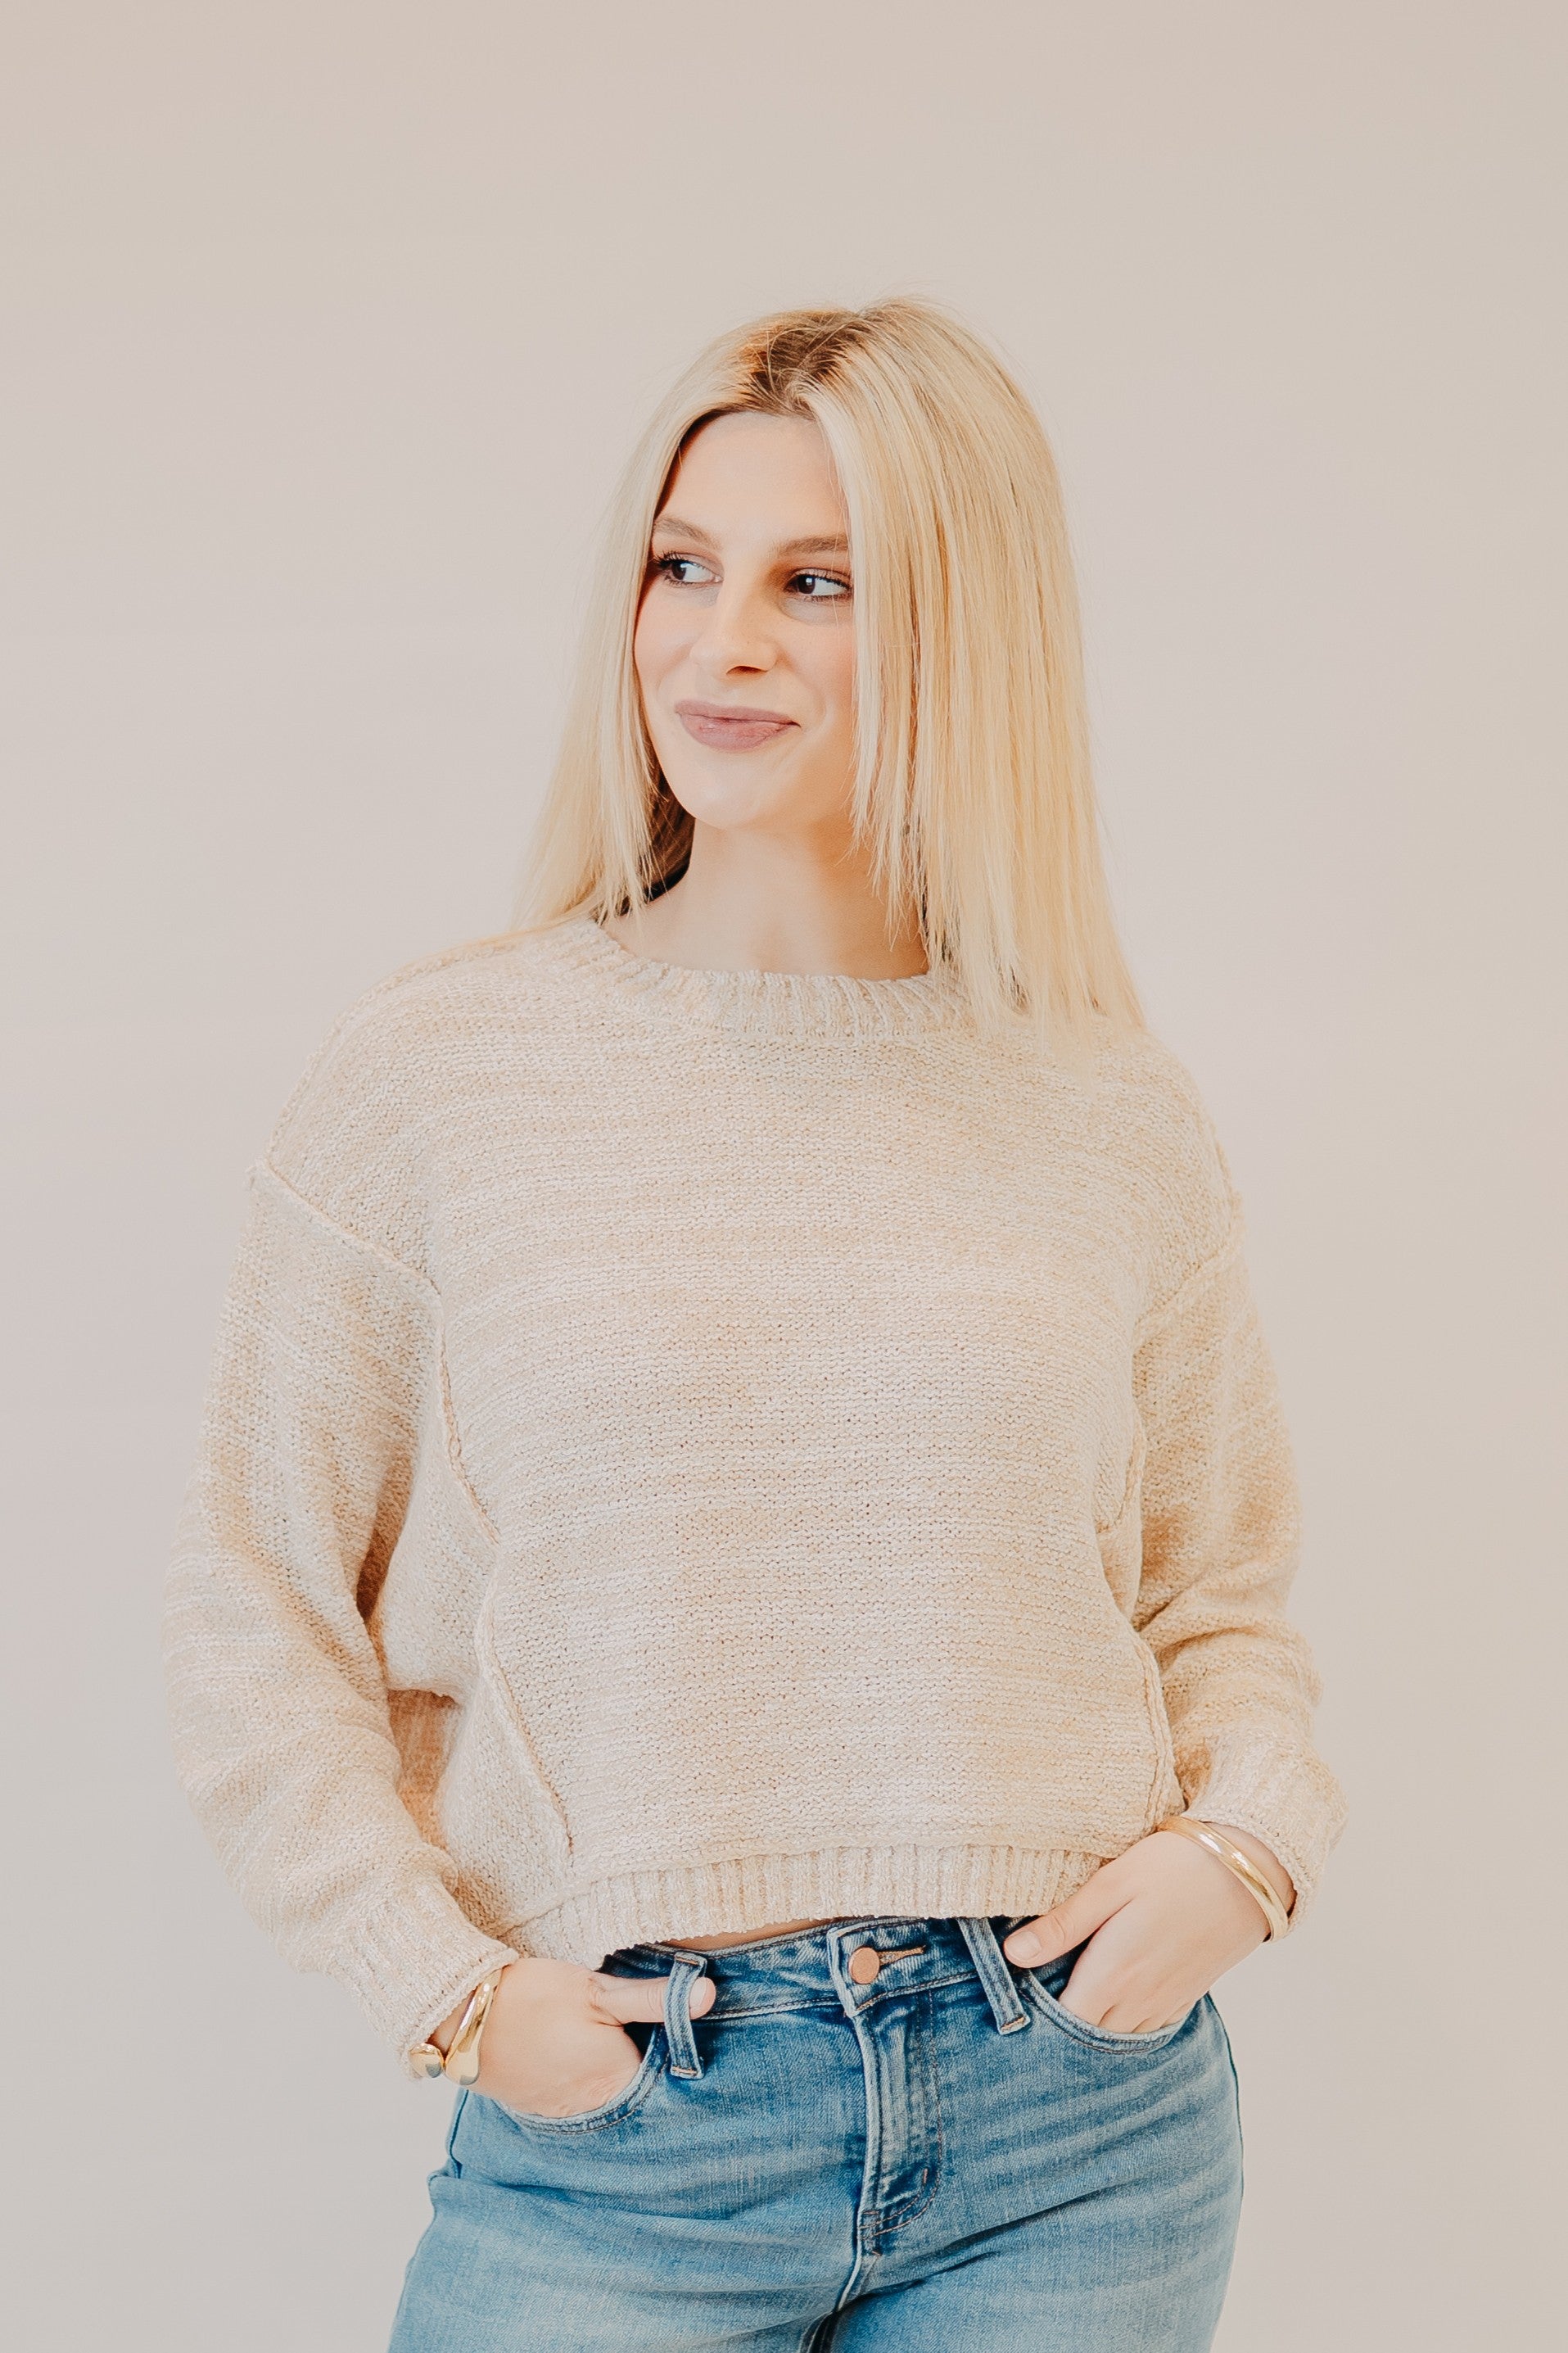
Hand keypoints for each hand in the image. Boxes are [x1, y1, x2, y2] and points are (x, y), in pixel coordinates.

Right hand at [434, 1957, 714, 2117]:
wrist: (463, 2017)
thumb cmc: (535, 1999)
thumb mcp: (599, 1990)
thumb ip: (654, 1998)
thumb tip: (711, 1994)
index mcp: (620, 2084)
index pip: (672, 2082)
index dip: (686, 2060)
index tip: (702, 2044)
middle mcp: (597, 2111)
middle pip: (643, 2095)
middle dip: (655, 2074)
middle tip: (665, 2044)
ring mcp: (567, 2115)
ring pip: (612, 2098)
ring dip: (622, 2078)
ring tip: (625, 2049)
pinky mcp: (543, 2107)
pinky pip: (583, 2101)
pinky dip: (591, 2082)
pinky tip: (589, 2058)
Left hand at [1001, 1824, 1295, 2034]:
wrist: (1248, 1871)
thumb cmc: (1172, 1867)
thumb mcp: (1109, 1885)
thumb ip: (1062, 1925)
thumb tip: (1013, 1955)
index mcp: (1113, 1976)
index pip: (1062, 2023)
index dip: (1034, 2020)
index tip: (1013, 2004)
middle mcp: (1140, 2002)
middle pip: (1087, 2038)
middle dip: (1059, 2030)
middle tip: (1034, 2005)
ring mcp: (1167, 2003)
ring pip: (1118, 2038)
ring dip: (1092, 2028)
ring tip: (1068, 2003)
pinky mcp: (1187, 1997)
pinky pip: (1146, 2028)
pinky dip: (1124, 2024)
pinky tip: (1111, 2001)